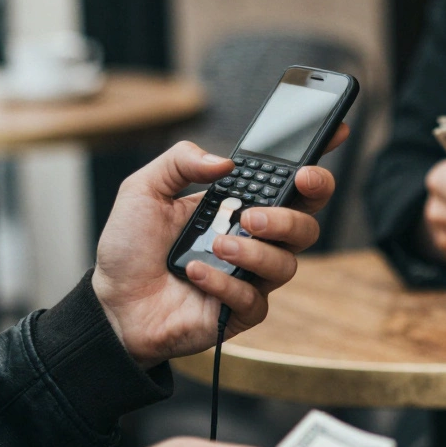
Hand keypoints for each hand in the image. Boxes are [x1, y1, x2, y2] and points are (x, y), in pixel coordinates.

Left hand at [92, 126, 347, 368]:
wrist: (112, 303)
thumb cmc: (130, 249)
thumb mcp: (143, 190)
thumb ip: (180, 162)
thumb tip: (222, 161)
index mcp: (238, 207)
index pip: (289, 185)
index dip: (316, 164)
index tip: (333, 135)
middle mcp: (253, 241)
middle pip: (306, 226)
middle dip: (290, 216)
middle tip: (254, 215)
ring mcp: (251, 276)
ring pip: (286, 264)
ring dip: (253, 251)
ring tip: (216, 246)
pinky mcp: (241, 311)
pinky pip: (254, 298)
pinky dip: (225, 284)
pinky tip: (196, 275)